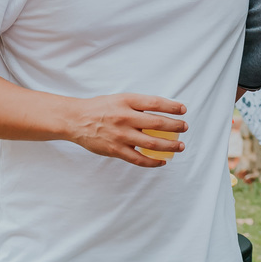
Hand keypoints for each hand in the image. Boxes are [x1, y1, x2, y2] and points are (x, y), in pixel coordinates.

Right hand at [64, 94, 186, 166]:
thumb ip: (138, 105)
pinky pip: (139, 159)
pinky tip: (162, 161)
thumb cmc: (100, 108)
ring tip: (180, 146)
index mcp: (127, 101)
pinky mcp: (116, 150)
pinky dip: (153, 162)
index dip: (172, 106)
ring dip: (170, 146)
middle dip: (175, 126)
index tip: (183, 109)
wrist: (75, 120)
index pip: (155, 103)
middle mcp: (125, 117)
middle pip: (158, 123)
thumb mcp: (119, 99)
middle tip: (184, 127)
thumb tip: (162, 111)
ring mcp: (121, 135)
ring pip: (152, 143)